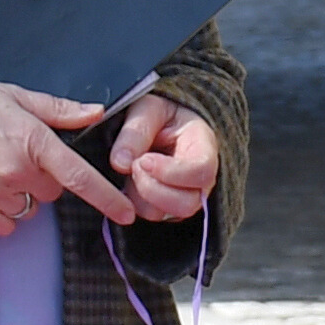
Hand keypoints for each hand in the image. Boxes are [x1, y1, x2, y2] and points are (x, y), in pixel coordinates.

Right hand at [0, 82, 139, 234]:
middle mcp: (17, 172)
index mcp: (33, 142)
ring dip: (20, 196)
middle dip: (41, 179)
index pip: (79, 176)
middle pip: (52, 192)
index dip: (106, 198)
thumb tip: (95, 112)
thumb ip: (58, 110)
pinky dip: (0, 213)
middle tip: (16, 156)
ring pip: (29, 209)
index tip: (127, 214)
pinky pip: (5, 225)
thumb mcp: (15, 97)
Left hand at [113, 92, 221, 220]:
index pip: (202, 171)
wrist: (158, 124)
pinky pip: (148, 215)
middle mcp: (201, 180)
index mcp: (204, 148)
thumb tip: (120, 163)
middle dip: (152, 189)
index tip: (144, 160)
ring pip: (163, 214)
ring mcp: (185, 197)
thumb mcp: (147, 109)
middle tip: (135, 165)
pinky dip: (132, 201)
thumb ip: (135, 131)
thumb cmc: (159, 114)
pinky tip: (131, 178)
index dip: (171, 172)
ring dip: (139, 194)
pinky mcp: (166, 209)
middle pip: (187, 204)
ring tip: (132, 167)